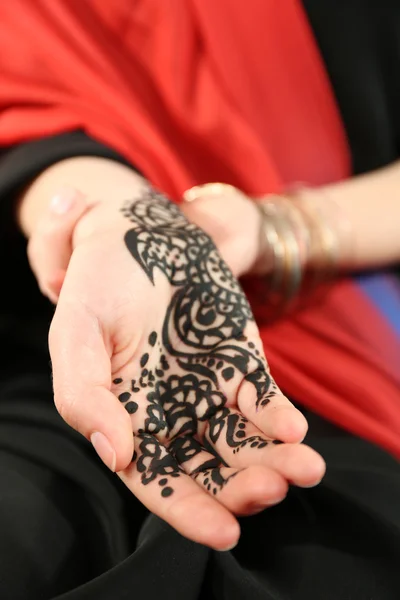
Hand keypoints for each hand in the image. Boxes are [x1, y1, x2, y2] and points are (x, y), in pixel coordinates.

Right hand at [48, 183, 324, 549]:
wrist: (140, 233)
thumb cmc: (98, 284)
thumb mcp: (74, 333)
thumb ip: (83, 395)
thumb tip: (116, 455)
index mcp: (127, 419)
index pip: (157, 480)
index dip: (187, 511)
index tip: (224, 533)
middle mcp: (171, 412)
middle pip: (210, 468)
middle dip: (242, 488)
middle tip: (271, 491)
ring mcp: (208, 388)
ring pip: (243, 440)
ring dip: (273, 459)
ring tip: (303, 469)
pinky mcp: (239, 361)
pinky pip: (262, 398)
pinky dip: (279, 415)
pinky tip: (294, 428)